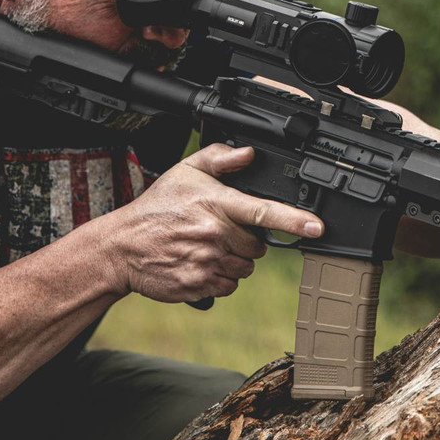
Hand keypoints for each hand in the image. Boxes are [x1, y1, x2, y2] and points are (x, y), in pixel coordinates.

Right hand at [111, 144, 323, 301]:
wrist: (122, 247)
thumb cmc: (157, 208)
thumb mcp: (185, 172)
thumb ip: (220, 158)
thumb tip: (249, 153)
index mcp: (216, 204)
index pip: (264, 211)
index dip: (295, 220)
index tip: (317, 226)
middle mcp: (215, 234)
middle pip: (258, 245)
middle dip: (247, 239)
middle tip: (221, 230)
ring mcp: (207, 262)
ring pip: (246, 267)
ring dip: (235, 260)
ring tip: (207, 246)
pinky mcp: (200, 285)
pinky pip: (229, 285)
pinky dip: (221, 277)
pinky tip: (200, 263)